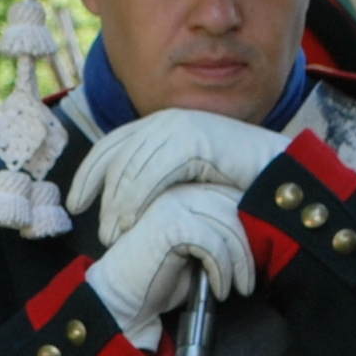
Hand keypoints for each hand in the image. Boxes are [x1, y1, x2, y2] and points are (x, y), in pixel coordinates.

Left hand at [67, 107, 290, 244]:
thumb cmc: (235, 183)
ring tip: (114, 234)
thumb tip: (123, 199)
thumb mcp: (186, 179)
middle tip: (101, 231)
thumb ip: (158, 180)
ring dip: (118, 202)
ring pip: (132, 164)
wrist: (279, 175)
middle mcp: (166, 121)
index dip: (89, 173)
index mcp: (160, 126)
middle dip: (101, 193)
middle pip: (116, 154)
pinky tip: (132, 221)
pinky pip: (155, 169)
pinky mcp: (196, 139)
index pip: (112, 145)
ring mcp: (181, 127)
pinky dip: (138, 197)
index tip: (76, 203)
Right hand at [83, 185, 256, 349]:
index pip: (232, 193)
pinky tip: (220, 290)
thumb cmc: (159, 276)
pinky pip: (214, 243)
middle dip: (248, 245)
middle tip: (247, 279)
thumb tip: (258, 226)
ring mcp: (170, 201)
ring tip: (238, 287)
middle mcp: (176, 186)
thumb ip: (220, 229)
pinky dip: (223, 270)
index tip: (253, 261)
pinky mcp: (169, 223)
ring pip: (228, 223)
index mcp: (182, 185)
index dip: (250, 225)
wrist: (123, 299)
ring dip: (240, 262)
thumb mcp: (197, 248)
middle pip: (235, 204)